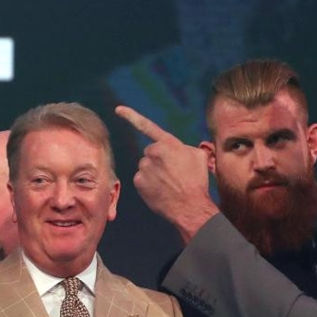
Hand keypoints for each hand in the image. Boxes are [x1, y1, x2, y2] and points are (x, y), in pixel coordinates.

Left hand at [115, 105, 218, 242]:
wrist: (190, 206)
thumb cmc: (197, 181)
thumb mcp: (199, 156)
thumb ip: (184, 147)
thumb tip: (180, 151)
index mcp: (168, 143)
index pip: (146, 126)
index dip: (131, 116)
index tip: (118, 110)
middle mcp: (153, 152)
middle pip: (150, 153)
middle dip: (158, 160)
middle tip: (173, 173)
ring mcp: (144, 168)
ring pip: (145, 167)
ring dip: (154, 173)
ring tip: (169, 184)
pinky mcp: (138, 182)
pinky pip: (141, 179)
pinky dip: (149, 184)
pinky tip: (161, 191)